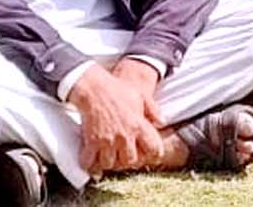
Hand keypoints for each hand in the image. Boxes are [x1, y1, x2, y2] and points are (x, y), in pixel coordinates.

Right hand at [65, 60, 164, 176]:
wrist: (94, 88)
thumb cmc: (117, 90)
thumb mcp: (141, 96)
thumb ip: (153, 110)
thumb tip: (162, 122)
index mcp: (139, 126)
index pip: (153, 149)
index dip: (153, 154)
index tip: (149, 153)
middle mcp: (124, 136)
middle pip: (130, 161)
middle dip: (128, 160)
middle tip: (124, 155)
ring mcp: (107, 141)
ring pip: (110, 164)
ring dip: (110, 162)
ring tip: (109, 156)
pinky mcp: (91, 142)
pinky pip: (90, 162)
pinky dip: (90, 164)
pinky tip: (93, 160)